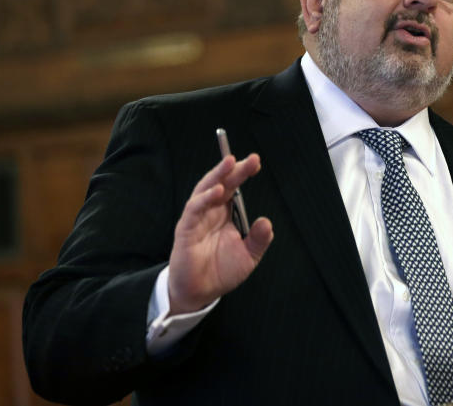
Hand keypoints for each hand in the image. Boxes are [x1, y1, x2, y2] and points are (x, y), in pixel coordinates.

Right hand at [167, 153, 273, 313]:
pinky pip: (194, 210)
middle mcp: (211, 211)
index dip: (243, 173)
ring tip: (230, 164)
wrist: (200, 292)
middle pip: (222, 183)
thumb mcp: (248, 256)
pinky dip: (204, 199)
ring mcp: (197, 218)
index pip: (234, 187)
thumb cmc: (221, 271)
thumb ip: (259, 240)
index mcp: (226, 213)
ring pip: (205, 190)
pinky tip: (217, 192)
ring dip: (217, 176)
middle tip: (251, 159)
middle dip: (234, 169)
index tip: (256, 162)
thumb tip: (266, 222)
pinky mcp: (186, 230)